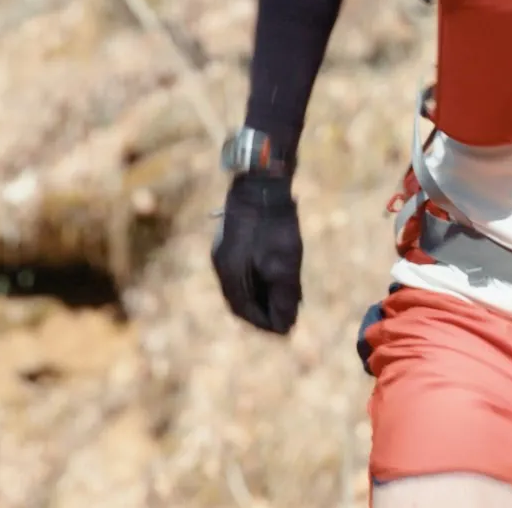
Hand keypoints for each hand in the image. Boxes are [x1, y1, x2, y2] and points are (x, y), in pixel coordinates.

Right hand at [211, 173, 303, 332]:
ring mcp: (227, 249)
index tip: (285, 330)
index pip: (243, 310)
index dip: (264, 323)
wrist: (262, 180)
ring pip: (245, 281)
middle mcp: (222, 264)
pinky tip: (282, 274)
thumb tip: (284, 325)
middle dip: (265, 311)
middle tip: (288, 318)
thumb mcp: (284, 263)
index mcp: (229, 274)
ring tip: (289, 300)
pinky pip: (248, 266)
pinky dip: (263, 276)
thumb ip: (283, 295)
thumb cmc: (273, 223)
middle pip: (242, 298)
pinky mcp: (236, 237)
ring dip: (265, 294)